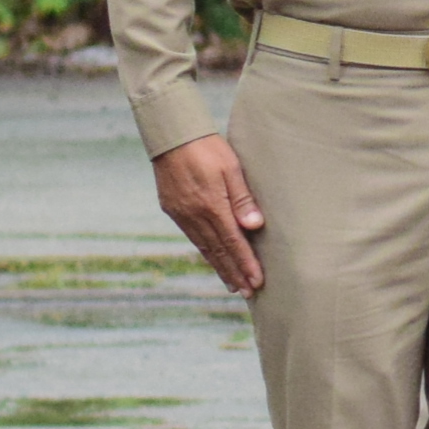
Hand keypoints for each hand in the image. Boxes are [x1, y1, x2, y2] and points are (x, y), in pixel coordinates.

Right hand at [152, 134, 266, 295]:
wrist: (172, 137)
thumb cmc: (208, 148)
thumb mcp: (230, 168)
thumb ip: (242, 199)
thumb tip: (255, 226)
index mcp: (211, 206)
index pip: (233, 242)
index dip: (245, 263)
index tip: (257, 281)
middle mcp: (194, 215)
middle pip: (218, 251)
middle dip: (234, 272)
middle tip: (248, 291)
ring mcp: (181, 214)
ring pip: (204, 247)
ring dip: (220, 267)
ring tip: (233, 284)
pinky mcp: (173, 209)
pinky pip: (193, 237)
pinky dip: (206, 252)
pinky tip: (214, 259)